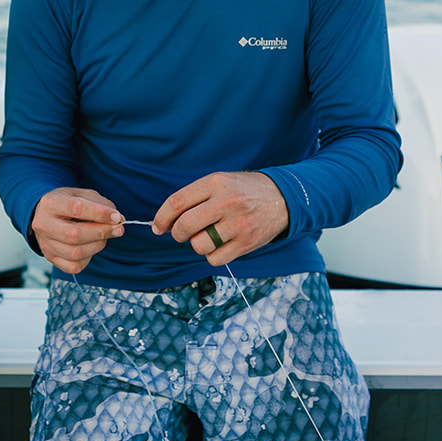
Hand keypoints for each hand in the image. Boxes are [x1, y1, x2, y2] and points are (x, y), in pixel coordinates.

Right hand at [29, 187, 125, 273]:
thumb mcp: (82, 195)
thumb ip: (101, 204)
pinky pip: (74, 266)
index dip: (99, 213)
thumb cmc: (68, 204)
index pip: (76, 208)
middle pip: (74, 234)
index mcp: (50, 203)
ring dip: (97, 245)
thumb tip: (118, 219)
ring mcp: (45, 244)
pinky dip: (88, 258)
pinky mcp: (51, 258)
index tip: (116, 217)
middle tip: (118, 229)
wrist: (46, 216)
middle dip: (101, 233)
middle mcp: (43, 224)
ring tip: (103, 237)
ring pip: (75, 253)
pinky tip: (90, 247)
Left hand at [152, 171, 288, 265]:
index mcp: (216, 183)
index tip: (158, 226)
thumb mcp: (221, 181)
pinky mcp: (247, 243)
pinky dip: (212, 255)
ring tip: (206, 236)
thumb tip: (167, 221)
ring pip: (199, 245)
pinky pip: (215, 258)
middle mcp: (227, 202)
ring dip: (196, 244)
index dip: (162, 217)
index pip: (177, 202)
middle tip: (180, 233)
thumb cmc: (244, 190)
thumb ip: (195, 197)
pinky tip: (219, 244)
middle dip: (176, 233)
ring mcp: (238, 224)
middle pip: (185, 226)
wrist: (283, 197)